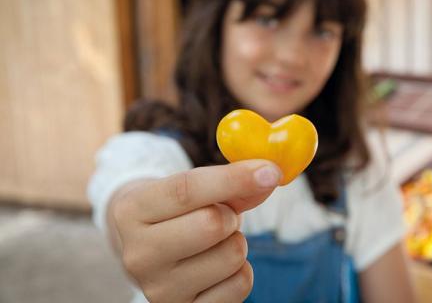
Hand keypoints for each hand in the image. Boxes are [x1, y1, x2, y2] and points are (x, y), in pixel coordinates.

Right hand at [108, 160, 281, 302]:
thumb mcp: (191, 187)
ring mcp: (159, 290)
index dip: (233, 178)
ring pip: (232, 255)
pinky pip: (240, 285)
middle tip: (223, 215)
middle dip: (231, 214)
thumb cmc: (176, 210)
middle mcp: (138, 255)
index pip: (187, 189)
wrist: (148, 250)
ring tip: (216, 242)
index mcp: (132, 211)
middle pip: (211, 225)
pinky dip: (241, 270)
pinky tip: (219, 266)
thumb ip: (230, 182)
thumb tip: (268, 177)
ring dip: (236, 241)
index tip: (269, 171)